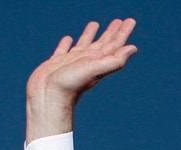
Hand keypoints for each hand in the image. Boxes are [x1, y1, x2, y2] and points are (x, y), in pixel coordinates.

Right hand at [26, 19, 136, 141]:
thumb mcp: (95, 69)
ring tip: (94, 24)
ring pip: (83, 45)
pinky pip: (62, 51)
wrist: (47, 97)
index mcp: (97, 61)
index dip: (122, 33)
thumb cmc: (70, 85)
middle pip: (102, 44)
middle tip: (119, 21)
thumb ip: (113, 60)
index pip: (114, 45)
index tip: (129, 21)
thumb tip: (133, 48)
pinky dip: (66, 44)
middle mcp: (86, 61)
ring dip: (90, 35)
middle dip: (111, 32)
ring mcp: (71, 63)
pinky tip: (68, 39)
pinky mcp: (56, 64)